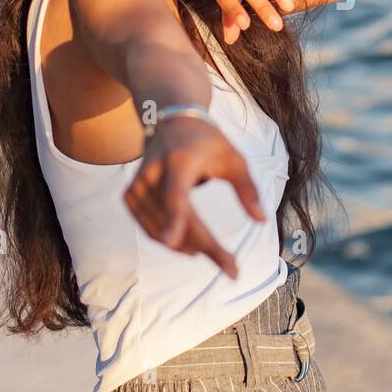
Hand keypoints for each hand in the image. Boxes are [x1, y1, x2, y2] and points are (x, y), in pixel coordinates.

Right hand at [123, 115, 265, 277]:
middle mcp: (153, 173)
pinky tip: (189, 247)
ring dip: (188, 246)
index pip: (175, 194)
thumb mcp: (234, 159)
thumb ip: (248, 188)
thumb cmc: (209, 144)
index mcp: (179, 161)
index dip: (175, 219)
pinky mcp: (130, 195)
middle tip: (232, 269)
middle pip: (174, 219)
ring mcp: (137, 185)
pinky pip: (148, 227)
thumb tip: (261, 220)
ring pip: (159, 229)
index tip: (173, 241)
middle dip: (204, 247)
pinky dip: (169, 239)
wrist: (174, 123)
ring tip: (216, 254)